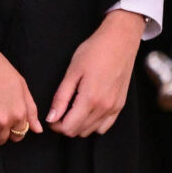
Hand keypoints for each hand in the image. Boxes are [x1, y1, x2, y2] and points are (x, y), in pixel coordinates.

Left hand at [47, 11, 145, 138]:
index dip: (55, 125)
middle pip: (79, 131)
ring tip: (72, 108)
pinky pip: (105, 125)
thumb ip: (61, 98)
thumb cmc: (94, 51)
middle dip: (65, 125)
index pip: (69, 128)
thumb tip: (51, 118)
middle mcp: (104, 108)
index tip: (51, 116)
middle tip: (59, 111)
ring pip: (92, 130)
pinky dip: (93, 123)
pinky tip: (87, 110)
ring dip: (79, 125)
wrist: (120, 41)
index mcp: (90, 100)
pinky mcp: (120, 105)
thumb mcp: (72, 72)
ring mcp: (114, 108)